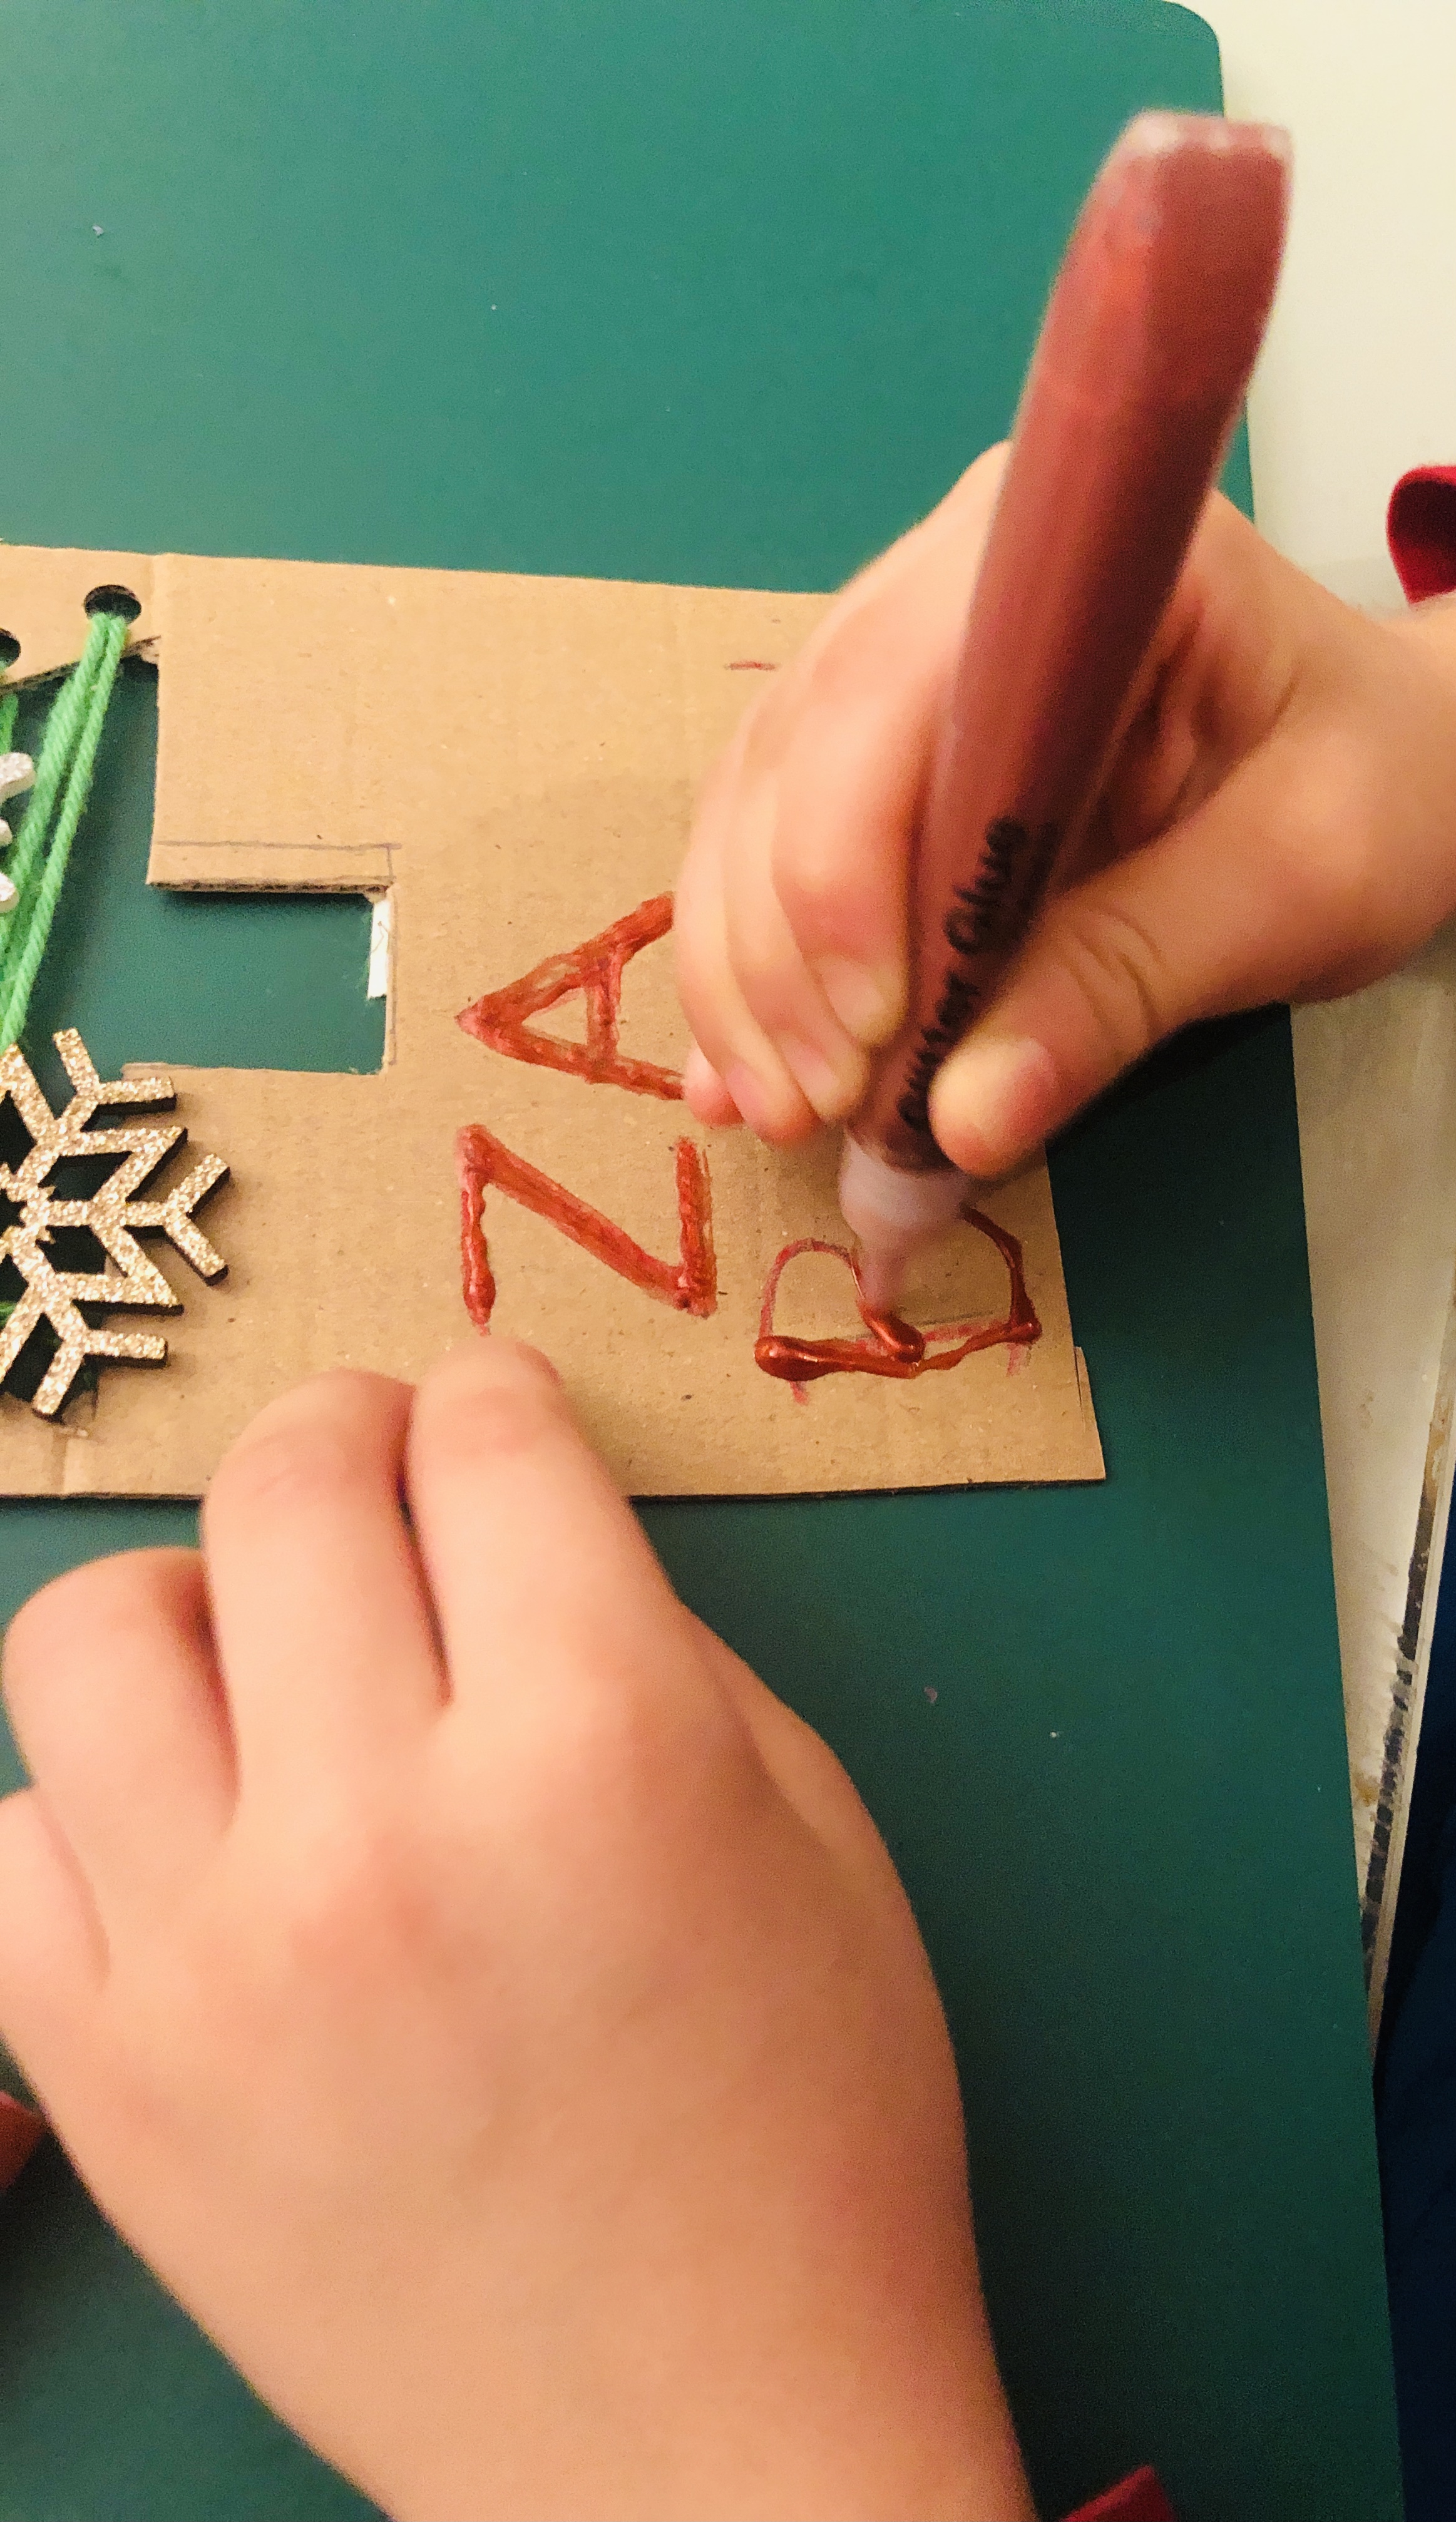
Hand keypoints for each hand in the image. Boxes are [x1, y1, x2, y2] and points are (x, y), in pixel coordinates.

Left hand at [0, 1346, 1030, 2521]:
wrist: (699, 2457)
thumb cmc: (808, 2141)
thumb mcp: (817, 1835)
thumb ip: (657, 1642)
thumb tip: (508, 1520)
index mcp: (603, 1751)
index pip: (488, 1445)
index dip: (496, 1395)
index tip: (493, 1414)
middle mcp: (385, 1835)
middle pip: (287, 1489)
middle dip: (347, 1430)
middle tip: (379, 1463)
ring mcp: (218, 1962)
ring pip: (91, 1633)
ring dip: (188, 1595)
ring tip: (255, 1648)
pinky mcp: (110, 2086)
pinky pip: (7, 1846)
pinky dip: (91, 1807)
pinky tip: (192, 1836)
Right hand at [675, 445, 1455, 1174]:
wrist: (1389, 761)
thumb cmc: (1372, 786)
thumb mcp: (1295, 887)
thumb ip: (1128, 985)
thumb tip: (961, 1123)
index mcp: (1075, 562)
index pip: (892, 695)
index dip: (845, 867)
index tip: (878, 1032)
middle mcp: (951, 582)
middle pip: (798, 756)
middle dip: (785, 953)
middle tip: (824, 1110)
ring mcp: (897, 657)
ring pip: (753, 806)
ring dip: (747, 975)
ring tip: (783, 1112)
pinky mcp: (875, 745)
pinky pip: (767, 845)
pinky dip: (750, 969)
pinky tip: (740, 1075)